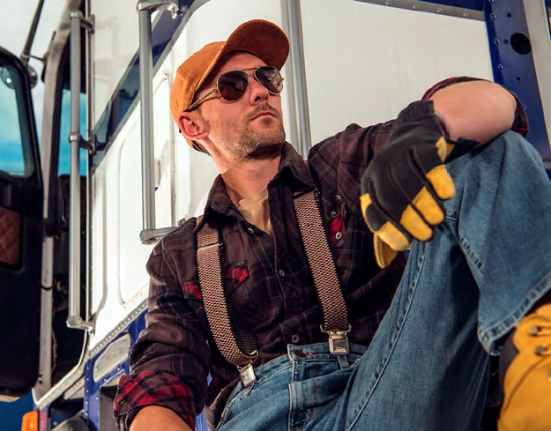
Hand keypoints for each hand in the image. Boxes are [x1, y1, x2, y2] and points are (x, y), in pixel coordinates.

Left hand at [360, 101, 454, 266]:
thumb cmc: (405, 179)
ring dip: (423, 203)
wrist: (417, 134)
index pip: (374, 211)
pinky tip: (448, 195)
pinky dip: (437, 179)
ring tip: (438, 219)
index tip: (406, 245)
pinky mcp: (419, 143)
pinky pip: (427, 162)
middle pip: (390, 197)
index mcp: (369, 185)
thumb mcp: (392, 200)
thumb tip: (384, 262)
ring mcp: (397, 153)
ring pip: (408, 180)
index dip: (389, 230)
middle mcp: (378, 168)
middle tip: (427, 235)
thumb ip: (389, 227)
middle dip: (409, 219)